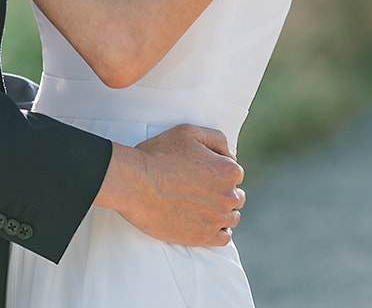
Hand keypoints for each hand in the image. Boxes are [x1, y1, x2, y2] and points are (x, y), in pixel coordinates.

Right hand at [99, 124, 244, 246]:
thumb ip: (216, 139)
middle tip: (203, 192)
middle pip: (236, 197)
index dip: (220, 174)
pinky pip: (223, 239)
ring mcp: (216, 219)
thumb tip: (230, 154)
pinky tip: (206, 224)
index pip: (236, 175)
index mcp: (228, 170)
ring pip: (231, 219)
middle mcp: (227, 196)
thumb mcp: (188, 132)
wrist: (135, 184)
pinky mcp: (203, 237)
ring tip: (203, 209)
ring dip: (222, 214)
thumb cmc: (158, 156)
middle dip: (223, 194)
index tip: (205, 176)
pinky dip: (218, 232)